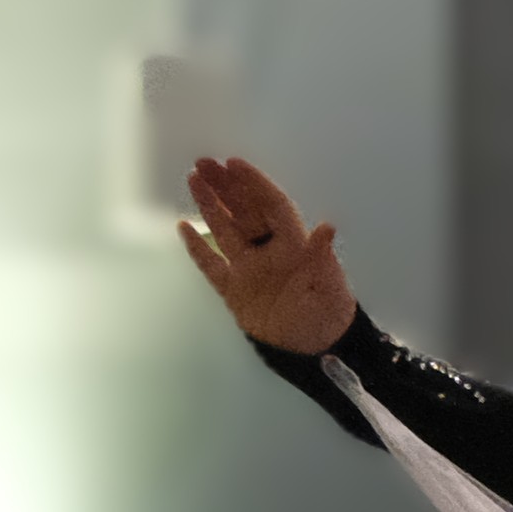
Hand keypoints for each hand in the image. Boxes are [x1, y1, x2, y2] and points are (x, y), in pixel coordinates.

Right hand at [178, 157, 359, 353]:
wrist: (315, 350)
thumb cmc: (328, 313)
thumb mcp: (329, 285)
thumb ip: (323, 256)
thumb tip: (328, 227)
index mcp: (293, 244)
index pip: (271, 205)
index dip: (254, 183)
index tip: (233, 163)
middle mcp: (268, 250)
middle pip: (244, 210)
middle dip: (226, 185)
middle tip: (204, 162)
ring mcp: (248, 269)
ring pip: (225, 229)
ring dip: (210, 204)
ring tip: (193, 178)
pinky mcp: (234, 290)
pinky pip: (211, 264)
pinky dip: (197, 247)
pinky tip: (183, 225)